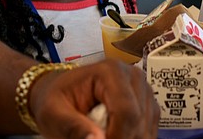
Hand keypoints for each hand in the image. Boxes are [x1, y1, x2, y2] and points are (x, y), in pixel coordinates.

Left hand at [30, 60, 158, 138]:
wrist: (62, 93)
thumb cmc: (56, 99)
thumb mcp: (54, 113)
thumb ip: (72, 127)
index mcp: (111, 71)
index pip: (126, 112)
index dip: (117, 137)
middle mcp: (133, 76)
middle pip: (139, 123)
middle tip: (97, 138)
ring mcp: (144, 90)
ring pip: (146, 130)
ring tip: (103, 134)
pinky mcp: (148, 105)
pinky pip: (148, 132)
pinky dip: (132, 138)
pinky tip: (114, 135)